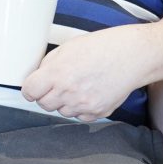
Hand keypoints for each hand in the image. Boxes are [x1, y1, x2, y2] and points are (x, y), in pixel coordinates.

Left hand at [21, 26, 148, 121]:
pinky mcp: (98, 112)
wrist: (133, 56)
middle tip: (59, 83)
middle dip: (47, 95)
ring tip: (78, 84)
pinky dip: (81, 108)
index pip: (29, 91)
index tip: (34, 87)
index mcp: (58, 74)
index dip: (31, 88)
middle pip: (43, 104)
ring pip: (61, 112)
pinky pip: (79, 116)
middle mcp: (69, 92)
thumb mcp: (68, 47)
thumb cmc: (102, 47)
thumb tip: (38, 78)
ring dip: (64, 102)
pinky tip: (90, 92)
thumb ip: (49, 64)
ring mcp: (84, 105)